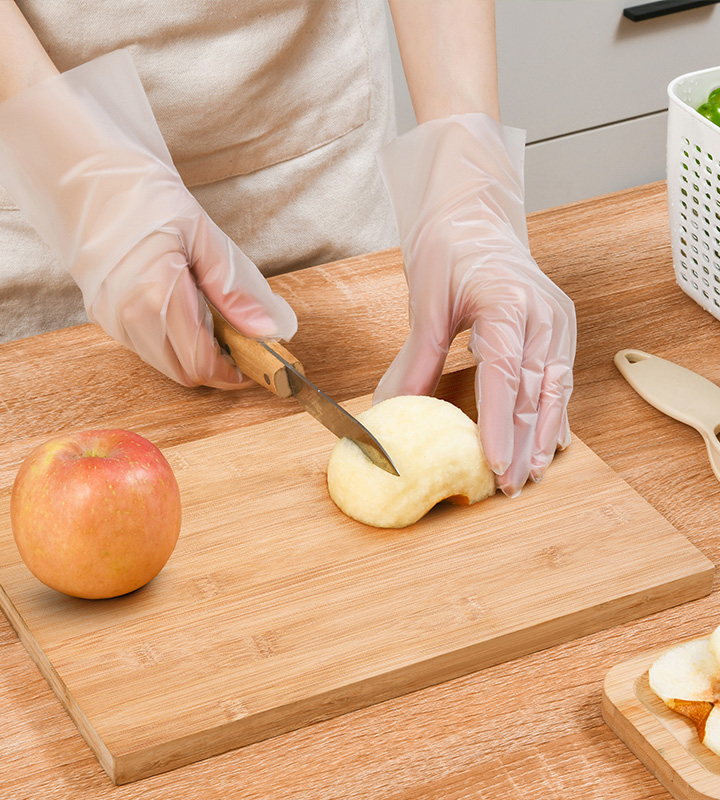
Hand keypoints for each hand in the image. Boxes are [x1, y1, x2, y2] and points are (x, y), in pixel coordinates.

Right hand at [0, 50, 295, 388]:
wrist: (87, 178)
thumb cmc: (145, 197)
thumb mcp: (203, 235)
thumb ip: (237, 289)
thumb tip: (272, 331)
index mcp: (155, 295)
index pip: (201, 363)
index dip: (234, 371)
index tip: (259, 362)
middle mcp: (127, 317)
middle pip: (185, 372)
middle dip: (219, 365)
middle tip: (243, 339)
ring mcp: (111, 320)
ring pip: (166, 364)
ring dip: (196, 355)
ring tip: (216, 320)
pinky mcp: (104, 317)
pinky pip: (148, 347)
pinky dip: (174, 343)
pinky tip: (187, 313)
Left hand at [373, 113, 575, 496]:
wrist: (474, 216)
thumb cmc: (450, 249)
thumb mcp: (426, 303)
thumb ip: (416, 360)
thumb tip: (392, 411)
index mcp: (508, 301)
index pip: (506, 372)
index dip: (500, 422)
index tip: (492, 462)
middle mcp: (542, 314)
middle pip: (535, 390)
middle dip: (523, 442)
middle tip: (510, 485)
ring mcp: (557, 321)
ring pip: (555, 390)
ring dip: (542, 435)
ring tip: (532, 474)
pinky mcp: (558, 330)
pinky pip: (559, 379)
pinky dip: (553, 414)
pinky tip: (549, 443)